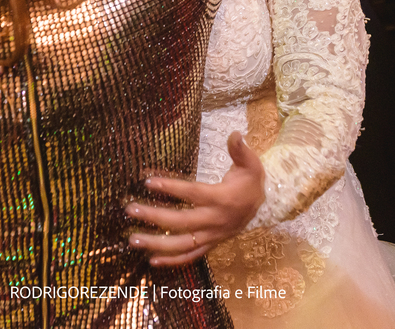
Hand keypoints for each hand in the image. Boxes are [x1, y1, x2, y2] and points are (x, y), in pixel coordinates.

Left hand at [125, 132, 264, 265]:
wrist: (263, 207)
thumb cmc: (251, 182)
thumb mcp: (251, 164)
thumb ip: (240, 150)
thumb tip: (234, 133)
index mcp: (222, 199)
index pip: (192, 193)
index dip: (171, 188)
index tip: (148, 182)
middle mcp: (215, 220)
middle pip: (181, 221)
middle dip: (154, 217)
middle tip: (130, 210)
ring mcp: (212, 236)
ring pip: (182, 244)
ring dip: (156, 243)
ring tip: (133, 239)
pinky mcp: (211, 245)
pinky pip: (190, 256)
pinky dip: (172, 261)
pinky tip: (151, 259)